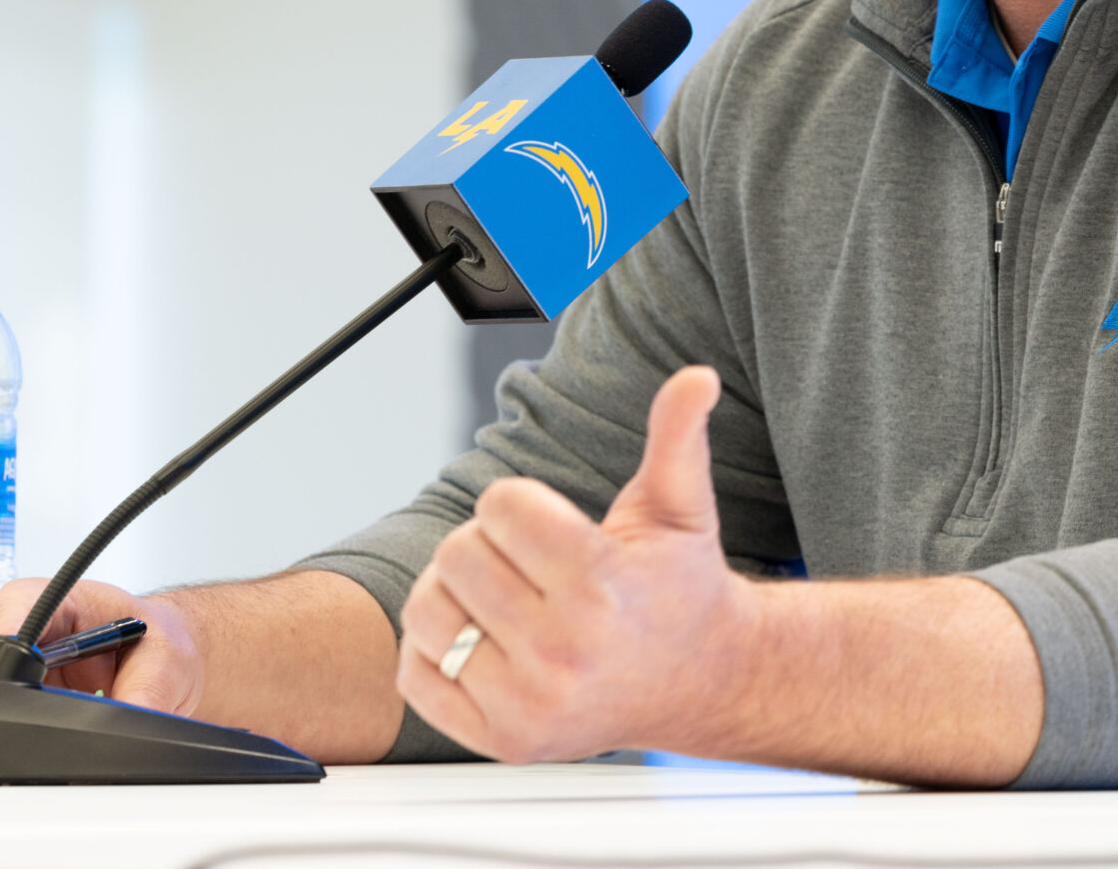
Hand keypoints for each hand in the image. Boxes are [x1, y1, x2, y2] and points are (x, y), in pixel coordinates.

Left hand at [397, 365, 749, 762]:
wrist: (702, 681)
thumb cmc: (680, 587)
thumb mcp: (680, 507)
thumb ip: (678, 436)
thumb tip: (695, 377)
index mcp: (600, 583)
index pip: (499, 505)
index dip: (518, 503)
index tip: (549, 525)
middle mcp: (563, 650)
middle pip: (456, 553)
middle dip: (484, 544)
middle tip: (526, 562)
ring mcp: (530, 702)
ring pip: (427, 613)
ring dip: (452, 595)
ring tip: (500, 598)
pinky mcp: (502, 740)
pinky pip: (416, 676)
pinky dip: (434, 652)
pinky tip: (483, 642)